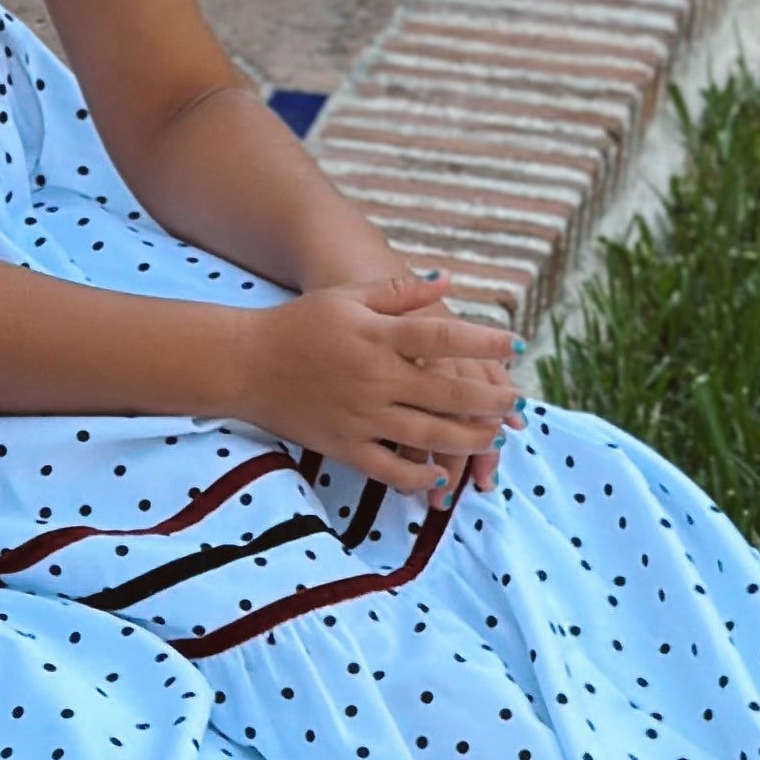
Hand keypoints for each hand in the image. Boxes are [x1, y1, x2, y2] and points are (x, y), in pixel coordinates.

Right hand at [245, 273, 519, 499]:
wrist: (243, 363)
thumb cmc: (299, 324)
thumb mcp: (349, 298)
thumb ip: (401, 293)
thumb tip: (450, 282)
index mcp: (378, 337)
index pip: (444, 338)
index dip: (485, 342)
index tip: (514, 345)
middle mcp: (375, 378)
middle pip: (449, 392)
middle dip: (490, 399)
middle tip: (515, 401)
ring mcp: (360, 416)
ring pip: (430, 434)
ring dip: (469, 438)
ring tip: (492, 436)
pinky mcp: (343, 445)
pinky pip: (390, 468)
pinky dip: (420, 476)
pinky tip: (441, 477)